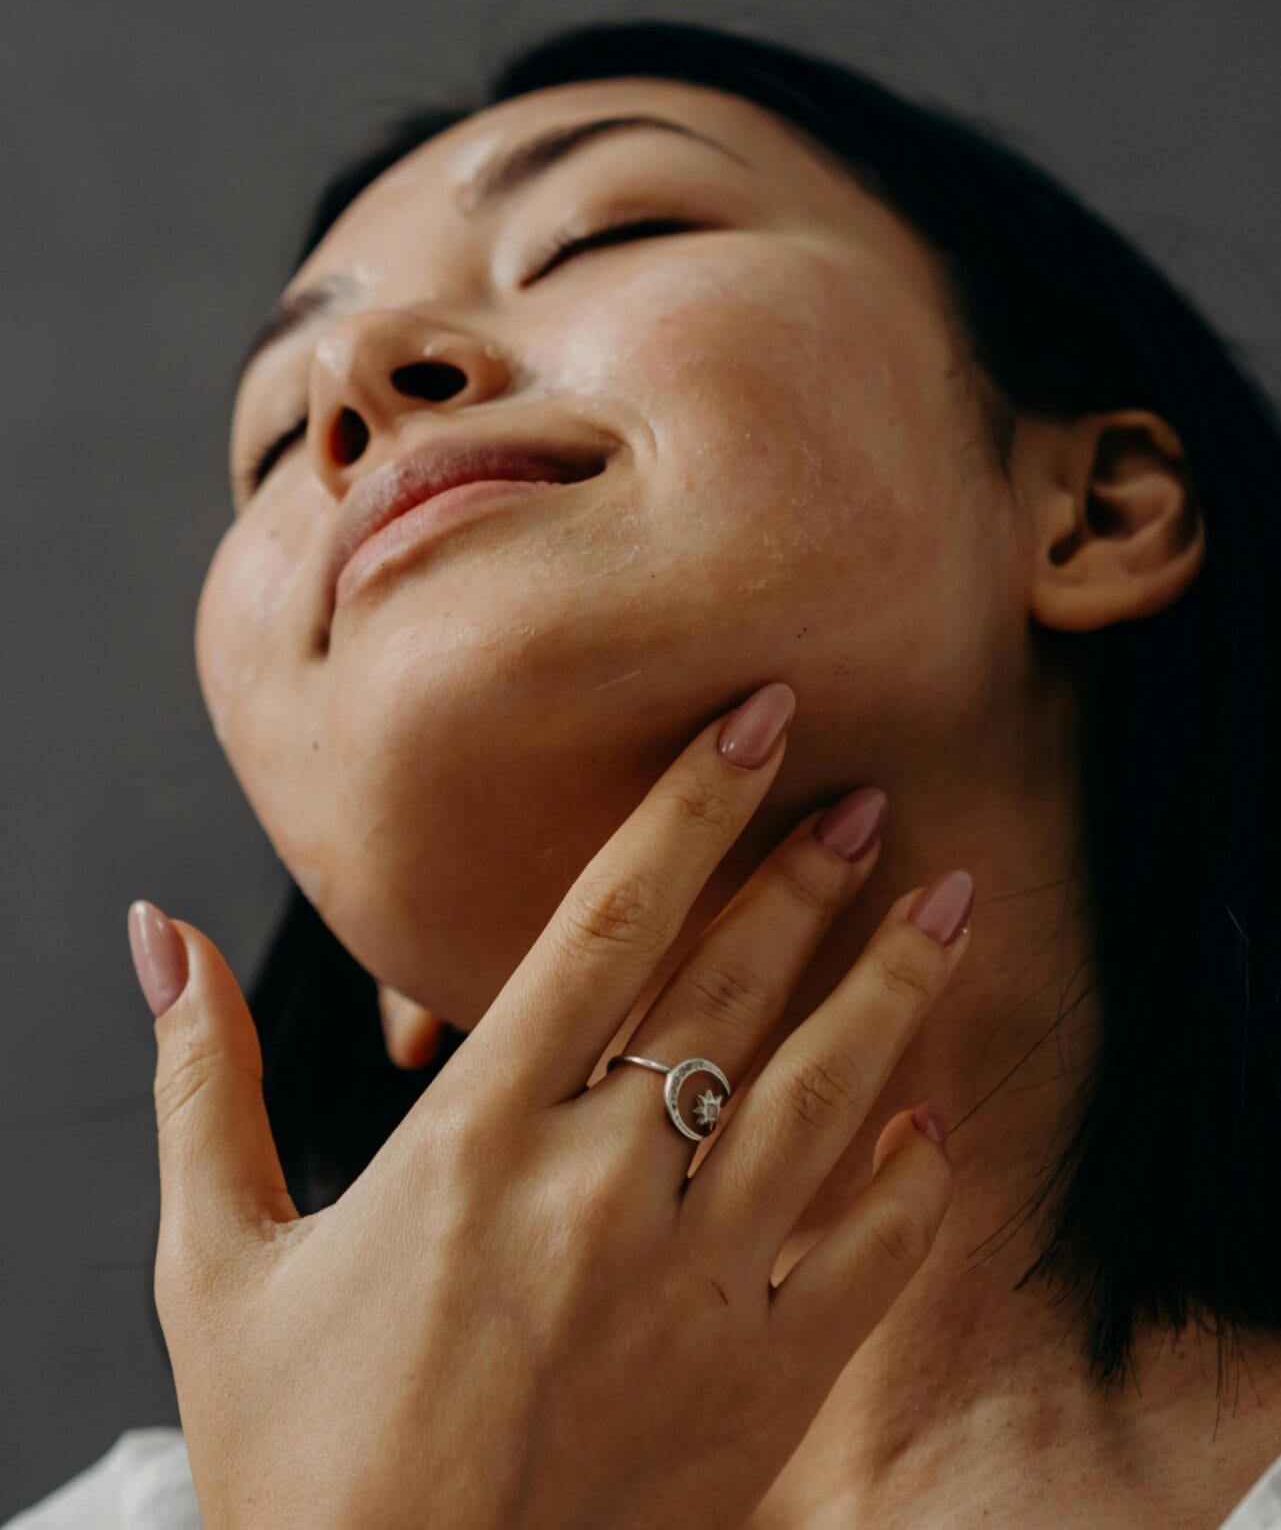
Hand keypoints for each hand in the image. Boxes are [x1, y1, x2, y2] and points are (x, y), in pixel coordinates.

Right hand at [129, 682, 972, 1529]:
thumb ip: (207, 1082)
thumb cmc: (298, 1461)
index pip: (608, 923)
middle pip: (732, 988)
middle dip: (809, 878)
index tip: (757, 723)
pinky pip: (866, 1260)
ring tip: (954, 905)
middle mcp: (599, 1190)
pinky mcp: (758, 1385)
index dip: (692, 808)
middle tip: (872, 797)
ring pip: (825, 1097)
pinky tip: (929, 1124)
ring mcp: (695, 1287)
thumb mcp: (217, 1264)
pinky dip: (909, 1185)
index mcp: (475, 1141)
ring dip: (895, 990)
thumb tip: (159, 932)